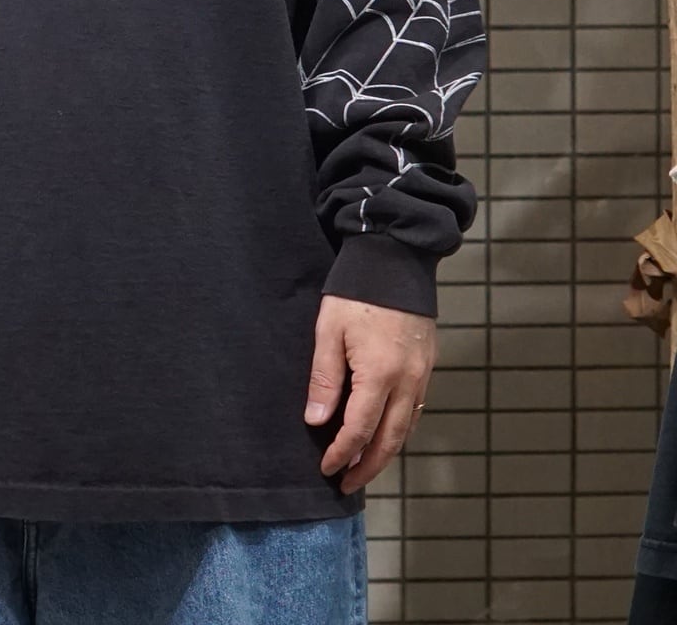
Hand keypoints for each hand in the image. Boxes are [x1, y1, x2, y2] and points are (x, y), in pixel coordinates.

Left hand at [304, 294, 435, 494]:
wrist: (395, 259)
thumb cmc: (355, 292)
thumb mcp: (328, 331)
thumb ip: (324, 378)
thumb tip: (316, 421)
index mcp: (380, 374)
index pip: (359, 429)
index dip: (342, 453)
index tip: (326, 468)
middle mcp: (407, 381)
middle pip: (389, 439)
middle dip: (367, 466)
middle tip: (346, 483)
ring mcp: (422, 374)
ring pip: (406, 428)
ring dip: (385, 452)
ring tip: (363, 468)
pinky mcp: (427, 365)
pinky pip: (415, 410)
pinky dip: (399, 430)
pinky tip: (384, 435)